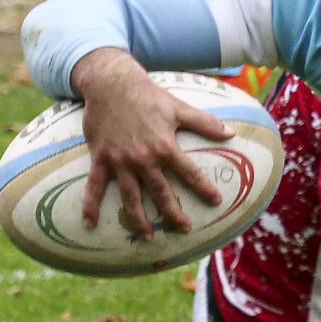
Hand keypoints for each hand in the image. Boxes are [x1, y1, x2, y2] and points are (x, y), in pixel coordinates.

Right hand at [68, 48, 232, 234]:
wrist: (111, 84)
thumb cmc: (147, 96)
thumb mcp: (179, 107)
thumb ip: (205, 123)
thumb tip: (231, 133)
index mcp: (165, 147)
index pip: (189, 173)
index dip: (203, 188)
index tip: (216, 202)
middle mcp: (143, 158)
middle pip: (160, 193)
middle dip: (173, 213)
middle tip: (184, 229)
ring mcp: (120, 161)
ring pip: (130, 197)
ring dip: (138, 220)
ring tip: (147, 237)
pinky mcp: (100, 158)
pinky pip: (94, 186)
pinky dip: (90, 205)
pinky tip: (89, 224)